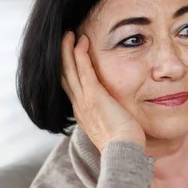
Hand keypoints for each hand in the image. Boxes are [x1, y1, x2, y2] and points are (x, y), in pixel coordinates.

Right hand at [61, 31, 145, 151]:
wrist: (123, 154)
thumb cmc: (124, 146)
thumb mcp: (114, 130)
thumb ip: (113, 119)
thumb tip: (121, 117)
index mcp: (83, 114)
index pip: (71, 87)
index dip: (68, 70)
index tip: (69, 57)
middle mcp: (79, 106)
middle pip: (64, 75)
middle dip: (62, 56)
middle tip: (64, 39)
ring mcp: (84, 101)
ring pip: (69, 69)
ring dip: (68, 49)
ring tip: (69, 33)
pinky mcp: (94, 96)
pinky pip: (83, 70)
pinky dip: (80, 54)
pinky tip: (81, 40)